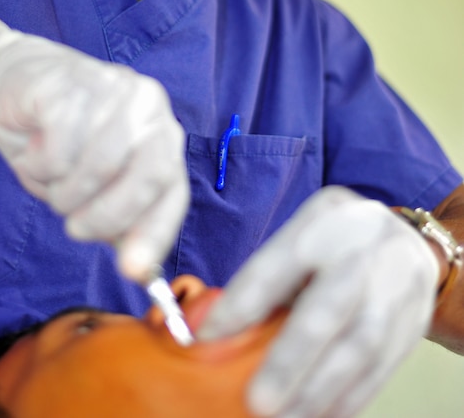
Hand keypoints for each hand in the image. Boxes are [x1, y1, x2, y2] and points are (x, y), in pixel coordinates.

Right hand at [0, 15, 188, 280]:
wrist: (13, 83)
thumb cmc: (58, 140)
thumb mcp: (92, 188)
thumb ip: (119, 222)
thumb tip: (139, 269)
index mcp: (162, 133)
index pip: (173, 190)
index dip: (154, 234)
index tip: (131, 271)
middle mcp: (149, 107)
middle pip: (148, 175)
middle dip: (106, 216)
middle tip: (74, 226)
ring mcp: (115, 89)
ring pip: (100, 165)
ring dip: (65, 192)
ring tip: (52, 182)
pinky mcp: (74, 82)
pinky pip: (61, 146)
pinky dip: (40, 165)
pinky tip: (34, 152)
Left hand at [198, 186, 438, 417]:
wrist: (409, 242)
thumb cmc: (337, 241)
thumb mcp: (301, 236)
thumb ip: (267, 277)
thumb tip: (218, 329)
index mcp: (324, 222)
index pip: (279, 263)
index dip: (244, 301)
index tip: (209, 337)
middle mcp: (363, 253)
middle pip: (327, 309)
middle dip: (291, 360)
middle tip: (258, 402)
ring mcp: (395, 290)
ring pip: (359, 348)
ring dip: (319, 392)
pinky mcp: (411, 326)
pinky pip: (381, 369)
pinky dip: (350, 399)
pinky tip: (321, 416)